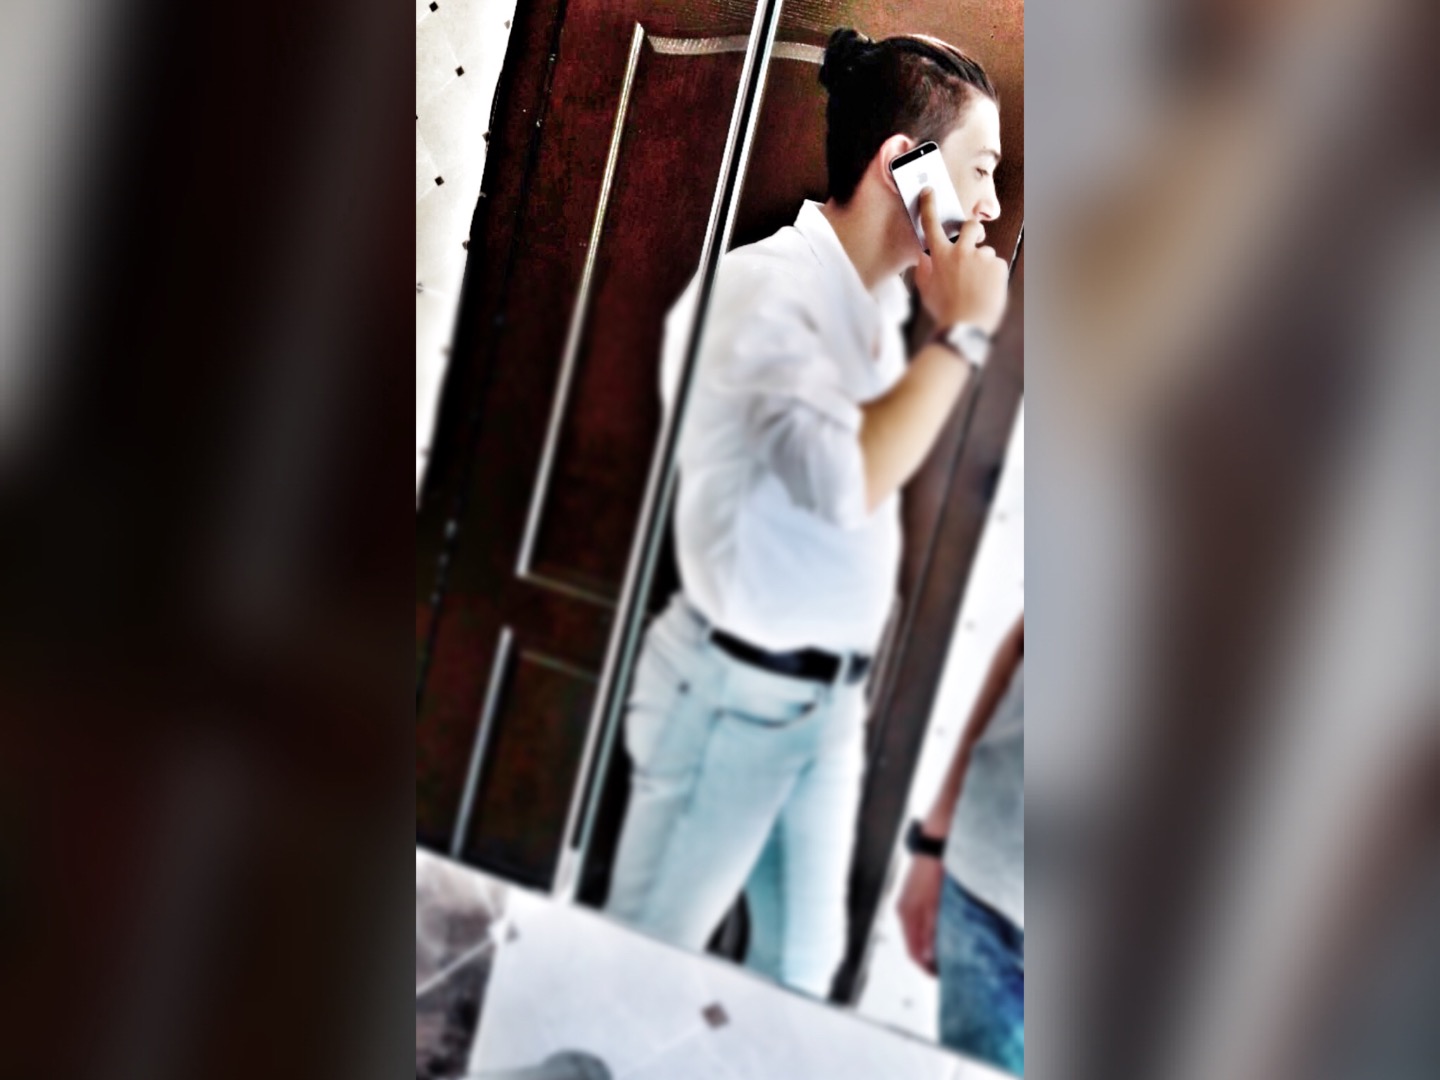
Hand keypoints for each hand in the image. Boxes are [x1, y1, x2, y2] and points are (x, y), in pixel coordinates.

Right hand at [896, 853, 945, 975]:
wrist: (934, 847)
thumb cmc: (935, 873)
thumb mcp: (936, 905)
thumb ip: (931, 931)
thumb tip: (928, 957)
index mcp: (906, 915)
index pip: (912, 951)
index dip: (924, 967)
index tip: (938, 975)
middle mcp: (902, 911)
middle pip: (912, 944)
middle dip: (926, 958)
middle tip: (944, 967)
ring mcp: (906, 904)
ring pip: (915, 933)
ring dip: (927, 945)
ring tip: (944, 952)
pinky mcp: (912, 898)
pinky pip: (917, 922)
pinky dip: (926, 932)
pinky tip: (939, 932)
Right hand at [913, 187, 1008, 335]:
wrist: (966, 325)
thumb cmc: (944, 311)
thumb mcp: (926, 292)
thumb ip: (924, 271)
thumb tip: (924, 258)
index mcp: (940, 256)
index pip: (931, 225)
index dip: (929, 205)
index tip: (930, 192)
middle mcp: (961, 252)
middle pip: (969, 226)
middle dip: (973, 229)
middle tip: (974, 239)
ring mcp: (981, 258)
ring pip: (986, 253)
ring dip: (983, 265)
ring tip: (978, 288)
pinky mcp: (998, 266)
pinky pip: (997, 267)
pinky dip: (994, 278)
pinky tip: (988, 292)